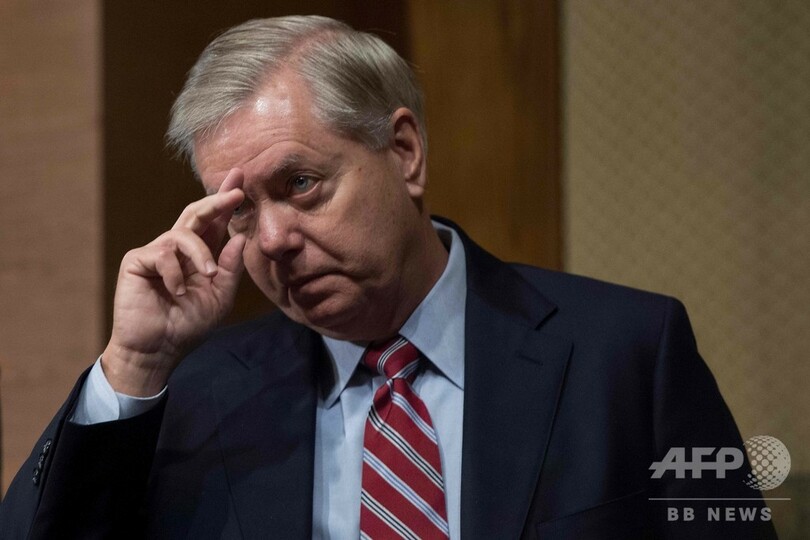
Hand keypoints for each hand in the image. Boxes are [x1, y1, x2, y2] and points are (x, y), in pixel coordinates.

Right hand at [102, 169, 246, 395]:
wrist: (158, 349)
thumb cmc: (187, 325)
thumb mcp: (219, 297)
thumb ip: (230, 268)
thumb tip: (240, 237)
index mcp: (198, 256)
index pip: (214, 223)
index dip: (226, 202)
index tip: (241, 181)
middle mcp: (176, 249)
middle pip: (196, 214)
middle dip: (217, 201)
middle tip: (237, 192)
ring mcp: (155, 252)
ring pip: (183, 234)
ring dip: (201, 254)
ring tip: (208, 275)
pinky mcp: (137, 260)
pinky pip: (163, 255)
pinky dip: (175, 274)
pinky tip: (177, 292)